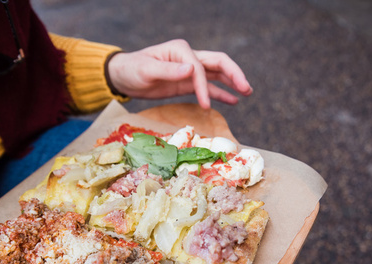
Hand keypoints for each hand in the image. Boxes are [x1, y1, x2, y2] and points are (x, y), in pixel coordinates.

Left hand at [106, 39, 252, 108]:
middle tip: (246, 88)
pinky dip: (220, 93)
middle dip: (234, 75)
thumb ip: (169, 71)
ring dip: (232, 82)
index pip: (200, 68)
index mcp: (180, 50)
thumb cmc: (132, 70)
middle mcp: (189, 56)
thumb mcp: (147, 70)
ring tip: (247, 92)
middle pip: (218, 63)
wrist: (124, 76)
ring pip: (217, 74)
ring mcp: (189, 69)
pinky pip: (208, 86)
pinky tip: (233, 100)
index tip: (205, 105)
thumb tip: (192, 69)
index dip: (204, 86)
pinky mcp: (187, 82)